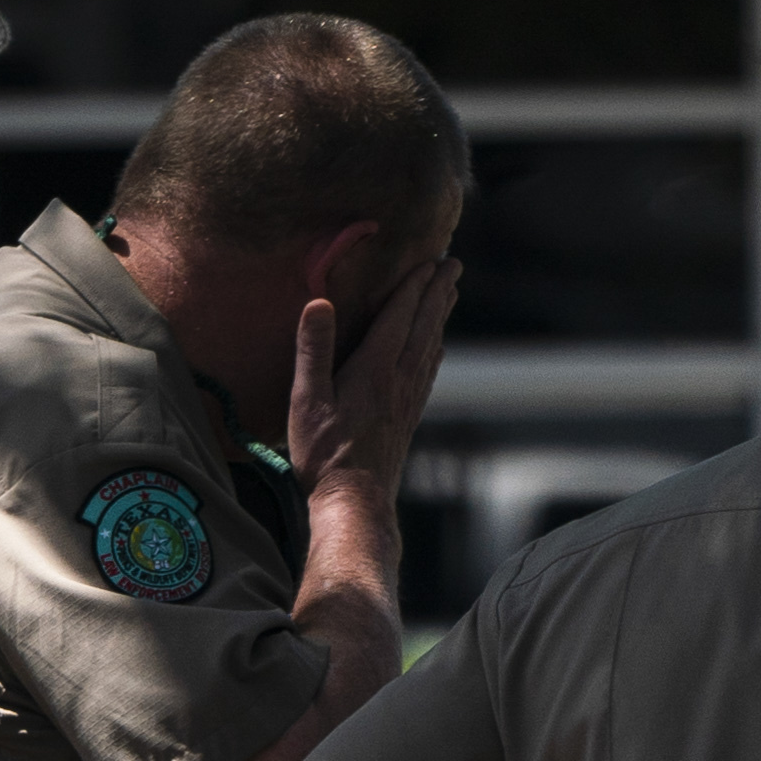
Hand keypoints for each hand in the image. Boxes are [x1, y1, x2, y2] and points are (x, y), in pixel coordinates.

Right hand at [287, 251, 459, 504]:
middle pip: (425, 325)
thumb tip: (318, 303)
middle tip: (453, 264)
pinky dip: (435, 347)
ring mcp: (409, 397)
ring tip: (450, 293)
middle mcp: (399, 378)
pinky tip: (436, 345)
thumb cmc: (324, 453)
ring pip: (431, 344)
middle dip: (438, 292)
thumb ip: (314, 350)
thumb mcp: (307, 400)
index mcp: (375, 368)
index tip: (428, 260)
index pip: (399, 316)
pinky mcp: (409, 415)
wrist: (356, 499)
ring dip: (441, 315)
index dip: (413, 286)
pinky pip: (429, 370)